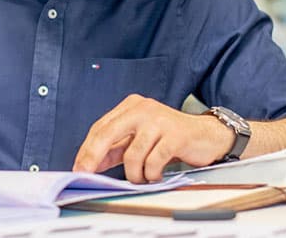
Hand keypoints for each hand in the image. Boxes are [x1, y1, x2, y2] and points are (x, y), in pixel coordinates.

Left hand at [73, 94, 232, 182]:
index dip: (87, 149)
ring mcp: (159, 120)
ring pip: (132, 154)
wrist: (206, 135)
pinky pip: (153, 161)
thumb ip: (116, 148)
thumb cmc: (170, 137)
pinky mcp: (175, 135)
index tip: (79, 167)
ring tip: (142, 178)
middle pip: (108, 133)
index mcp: (131, 106)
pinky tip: (156, 174)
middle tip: (87, 174)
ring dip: (135, 174)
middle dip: (94, 157)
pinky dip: (152, 174)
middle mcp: (143, 108)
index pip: (101, 127)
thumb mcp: (139, 139)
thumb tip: (91, 164)